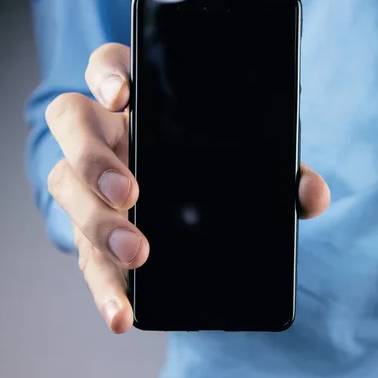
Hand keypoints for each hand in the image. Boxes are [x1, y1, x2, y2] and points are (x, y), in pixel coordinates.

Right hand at [45, 43, 330, 333]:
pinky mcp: (92, 231)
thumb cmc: (216, 171)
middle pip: (72, 122)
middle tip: (130, 192)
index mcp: (143, 104)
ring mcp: (92, 182)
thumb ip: (284, 173)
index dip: (106, 74)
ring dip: (96, 222)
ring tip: (136, 254)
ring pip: (66, 186)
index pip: (110, 66)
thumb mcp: (250, 164)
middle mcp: (108, 134)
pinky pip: (83, 254)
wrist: (193, 211)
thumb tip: (312, 195)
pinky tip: (122, 312)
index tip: (123, 97)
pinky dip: (102, 286)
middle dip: (94, 156)